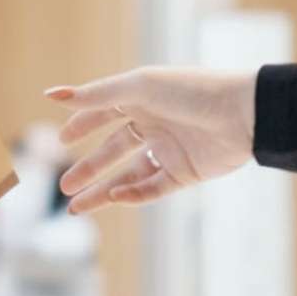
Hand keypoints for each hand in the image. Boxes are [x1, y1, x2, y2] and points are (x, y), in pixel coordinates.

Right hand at [45, 68, 256, 215]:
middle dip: (88, 168)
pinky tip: (114, 197)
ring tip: (75, 207)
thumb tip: (51, 95)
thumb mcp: (138, 88)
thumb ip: (95, 96)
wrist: (245, 114)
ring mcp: (170, 150)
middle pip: (113, 150)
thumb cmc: (192, 91)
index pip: (105, 111)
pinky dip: (132, 194)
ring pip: (128, 175)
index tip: (61, 139)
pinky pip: (152, 188)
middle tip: (64, 186)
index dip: (83, 124)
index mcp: (143, 97)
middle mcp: (155, 123)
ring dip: (103, 190)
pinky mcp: (185, 173)